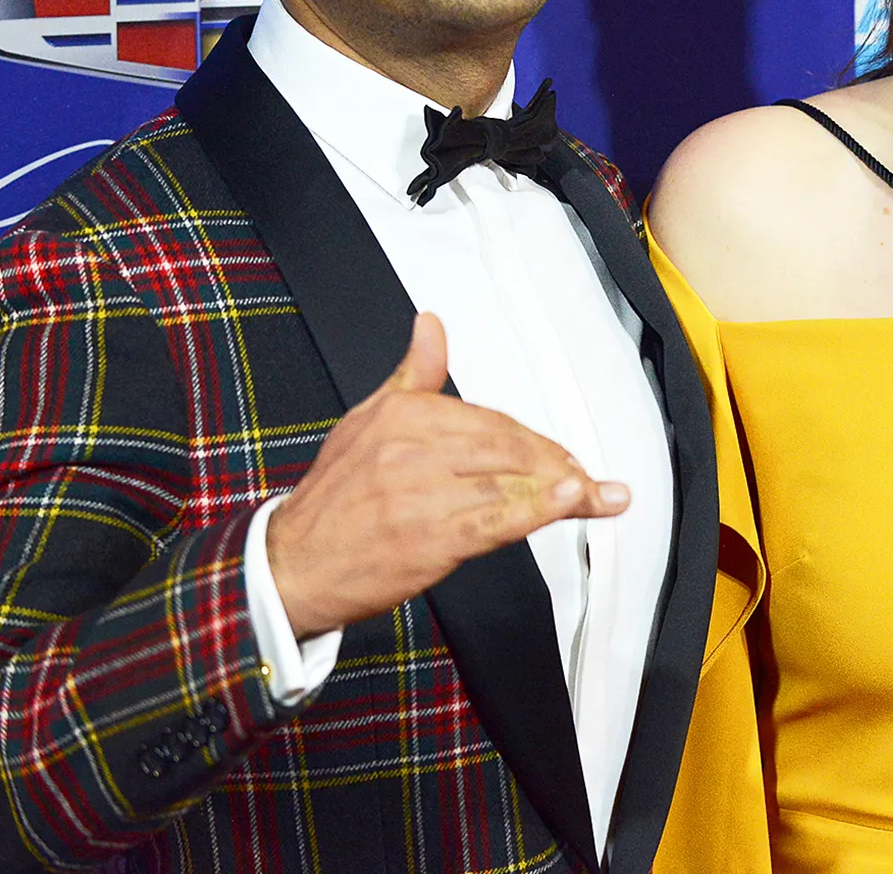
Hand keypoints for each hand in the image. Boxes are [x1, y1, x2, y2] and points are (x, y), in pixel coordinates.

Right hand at [266, 312, 627, 637]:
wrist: (293, 566)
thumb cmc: (334, 500)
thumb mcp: (367, 421)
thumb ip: (414, 374)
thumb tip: (432, 326)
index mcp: (403, 414)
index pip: (489, 419)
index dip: (532, 440)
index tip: (560, 456)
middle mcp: (412, 448)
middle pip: (507, 446)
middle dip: (554, 463)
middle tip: (585, 480)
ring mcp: (421, 494)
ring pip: (509, 480)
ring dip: (564, 488)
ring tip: (599, 494)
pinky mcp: (430, 539)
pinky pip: (496, 519)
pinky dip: (540, 509)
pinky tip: (573, 500)